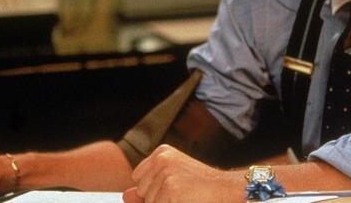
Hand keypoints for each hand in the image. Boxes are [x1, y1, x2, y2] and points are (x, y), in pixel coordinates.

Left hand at [122, 144, 242, 202]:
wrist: (225, 189)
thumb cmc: (200, 188)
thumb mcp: (170, 184)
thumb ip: (145, 191)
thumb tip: (125, 195)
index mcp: (161, 152)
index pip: (138, 178)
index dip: (153, 189)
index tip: (175, 186)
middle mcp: (161, 159)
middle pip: (141, 191)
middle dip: (156, 198)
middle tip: (182, 193)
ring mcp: (165, 173)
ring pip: (149, 202)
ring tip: (185, 196)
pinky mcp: (170, 188)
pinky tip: (186, 200)